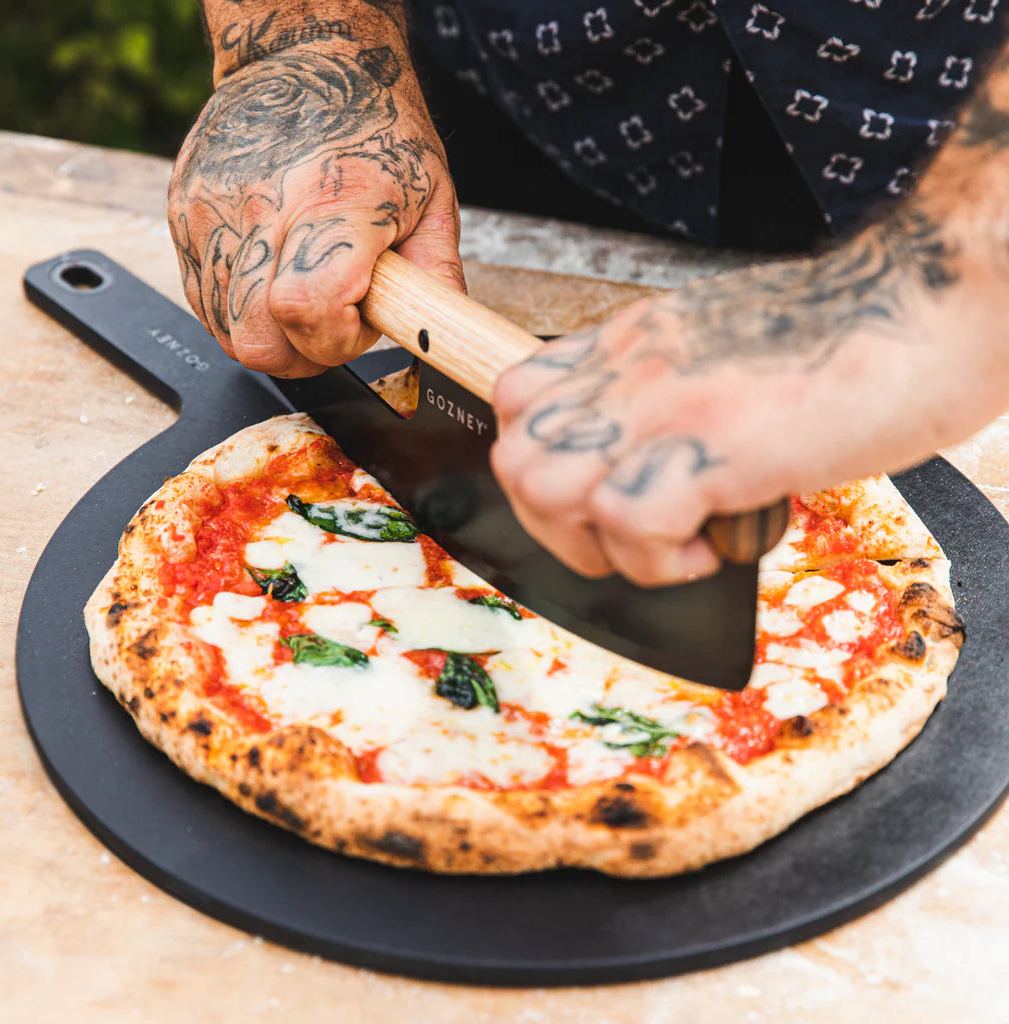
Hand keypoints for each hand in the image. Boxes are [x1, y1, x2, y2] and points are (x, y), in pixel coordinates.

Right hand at [167, 41, 461, 376]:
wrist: (303, 60)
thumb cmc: (374, 127)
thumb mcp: (433, 199)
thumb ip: (435, 278)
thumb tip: (438, 334)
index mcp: (334, 202)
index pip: (307, 310)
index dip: (336, 341)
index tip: (358, 322)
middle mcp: (262, 206)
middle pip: (258, 339)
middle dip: (302, 353)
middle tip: (330, 321)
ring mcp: (212, 211)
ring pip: (226, 331)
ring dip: (269, 335)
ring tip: (302, 292)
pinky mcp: (183, 214)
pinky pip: (202, 301)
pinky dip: (239, 310)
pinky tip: (272, 277)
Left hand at [491, 204, 992, 586]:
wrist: (928, 300)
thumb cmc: (845, 333)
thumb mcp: (721, 349)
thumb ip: (666, 395)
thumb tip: (650, 463)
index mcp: (629, 343)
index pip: (516, 398)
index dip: (539, 463)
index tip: (591, 498)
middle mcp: (629, 369)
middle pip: (513, 458)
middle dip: (555, 526)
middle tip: (626, 540)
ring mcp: (664, 404)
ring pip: (543, 491)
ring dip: (598, 548)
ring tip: (672, 545)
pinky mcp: (712, 446)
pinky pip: (628, 524)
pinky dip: (661, 562)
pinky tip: (717, 546)